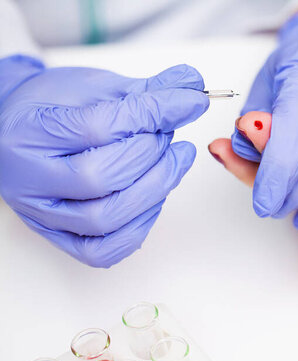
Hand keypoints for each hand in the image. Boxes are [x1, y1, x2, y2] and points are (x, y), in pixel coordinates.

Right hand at [0, 56, 208, 267]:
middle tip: (169, 135)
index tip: (189, 102)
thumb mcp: (96, 88)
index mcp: (30, 131)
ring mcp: (41, 213)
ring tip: (173, 161)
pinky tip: (154, 197)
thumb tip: (192, 86)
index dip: (153, 113)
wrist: (18, 129)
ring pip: (105, 218)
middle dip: (152, 155)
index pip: (99, 126)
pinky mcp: (57, 237)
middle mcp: (28, 178)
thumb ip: (146, 91)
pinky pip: (102, 251)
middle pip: (101, 177)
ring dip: (154, 189)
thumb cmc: (54, 108)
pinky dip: (139, 227)